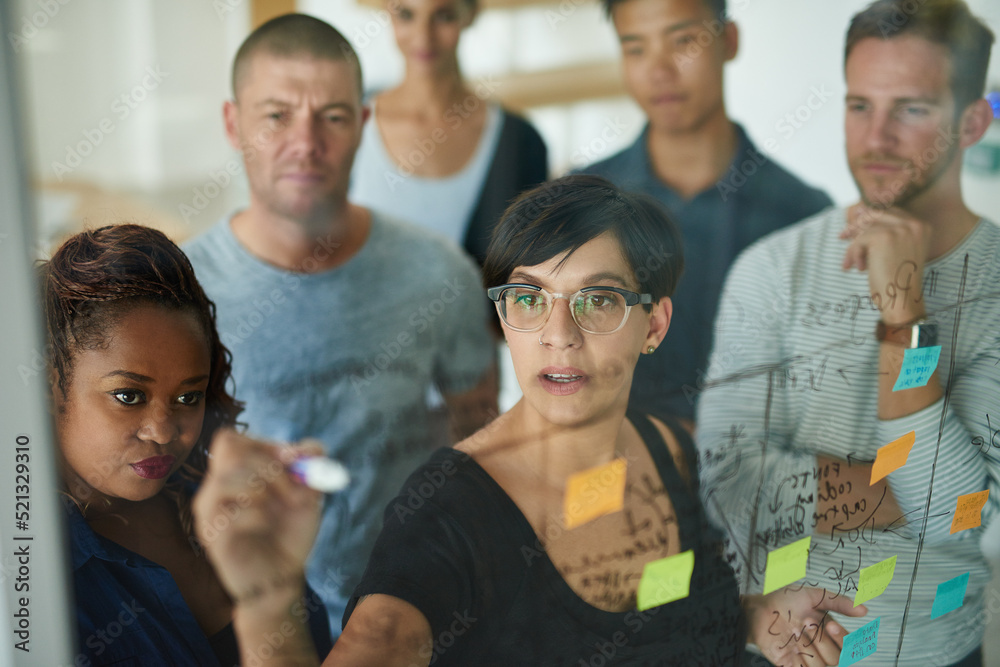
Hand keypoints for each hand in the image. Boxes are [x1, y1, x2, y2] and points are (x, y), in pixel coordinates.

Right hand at [192, 429, 323, 606]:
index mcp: (234, 474)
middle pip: (229, 449)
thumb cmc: (288, 534)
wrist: (282, 578)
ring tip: (278, 510)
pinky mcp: (211, 537)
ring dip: (262, 490)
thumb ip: (310, 468)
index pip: (231, 439)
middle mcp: (216, 488)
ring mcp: (209, 512)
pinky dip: (255, 516)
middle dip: (270, 466)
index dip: (264, 444)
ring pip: (225, 479)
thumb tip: (312, 448)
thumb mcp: (308, 495)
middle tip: (293, 493)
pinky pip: (228, 514)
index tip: (292, 462)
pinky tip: (263, 527)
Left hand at [745, 586, 867, 666]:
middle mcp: (819, 644)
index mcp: (827, 630)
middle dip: (823, 642)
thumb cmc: (783, 600)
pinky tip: (794, 648)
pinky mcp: (791, 664)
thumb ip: (838, 602)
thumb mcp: (813, 595)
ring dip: (811, 650)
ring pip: (822, 665)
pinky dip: (804, 663)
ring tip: (796, 633)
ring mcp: (806, 655)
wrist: (758, 609)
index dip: (842, 639)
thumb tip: (864, 610)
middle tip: (806, 624)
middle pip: (836, 657)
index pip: (847, 645)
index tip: (830, 625)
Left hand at [841, 204, 930, 325]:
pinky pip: (859, 240)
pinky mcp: (883, 237)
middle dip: (857, 225)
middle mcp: (914, 224)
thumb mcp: (898, 250)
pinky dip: (854, 254)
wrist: (901, 299)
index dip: (872, 216)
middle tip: (842, 236)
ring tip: (853, 264)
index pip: (892, 212)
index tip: (856, 219)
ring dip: (855, 248)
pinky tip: (859, 268)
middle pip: (877, 214)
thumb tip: (859, 212)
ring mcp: (900, 229)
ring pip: (865, 229)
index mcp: (922, 226)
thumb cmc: (896, 280)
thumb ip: (886, 232)